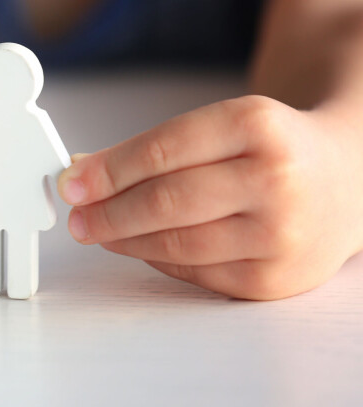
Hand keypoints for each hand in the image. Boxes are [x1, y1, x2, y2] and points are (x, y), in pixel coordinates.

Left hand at [57, 95, 362, 299]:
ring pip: (176, 244)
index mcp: (256, 126)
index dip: (107, 171)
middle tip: (76, 218)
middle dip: (107, 212)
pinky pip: (195, 274)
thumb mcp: (222, 126)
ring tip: (97, 231)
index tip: (71, 183)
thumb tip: (82, 171)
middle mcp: (274, 180)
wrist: (347, 181)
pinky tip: (139, 246)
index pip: (161, 151)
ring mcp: (279, 235)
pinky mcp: (274, 280)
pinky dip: (158, 260)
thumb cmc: (271, 150)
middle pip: (166, 202)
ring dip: (124, 240)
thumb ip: (154, 148)